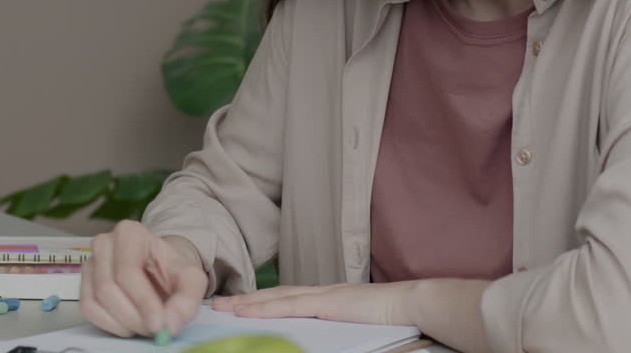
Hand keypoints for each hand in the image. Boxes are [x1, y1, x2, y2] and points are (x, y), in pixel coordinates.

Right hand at [80, 220, 208, 337]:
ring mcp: (90, 264)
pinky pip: (89, 310)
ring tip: (145, 324)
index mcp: (130, 232)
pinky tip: (129, 323)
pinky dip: (110, 325)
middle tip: (155, 329)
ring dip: (122, 323)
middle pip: (108, 288)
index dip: (142, 301)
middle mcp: (104, 243)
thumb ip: (188, 299)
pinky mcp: (83, 284)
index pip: (127, 270)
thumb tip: (170, 323)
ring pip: (95, 302)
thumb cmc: (172, 270)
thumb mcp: (192, 279)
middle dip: (133, 316)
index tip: (159, 323)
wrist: (160, 270)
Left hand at [212, 282, 418, 326]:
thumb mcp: (353, 323)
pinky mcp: (328, 303)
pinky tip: (248, 312)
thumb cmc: (389, 317)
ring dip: (249, 303)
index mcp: (327, 297)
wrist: (410, 304)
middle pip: (275, 294)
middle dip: (246, 300)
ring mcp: (323, 295)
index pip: (286, 297)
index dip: (261, 301)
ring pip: (277, 297)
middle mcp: (321, 292)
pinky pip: (291, 305)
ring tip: (224, 308)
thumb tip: (311, 337)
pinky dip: (267, 308)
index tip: (239, 305)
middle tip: (219, 305)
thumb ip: (332, 327)